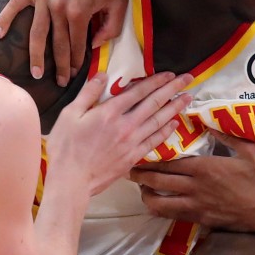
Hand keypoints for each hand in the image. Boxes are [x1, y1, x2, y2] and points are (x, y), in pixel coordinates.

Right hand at [0, 0, 128, 85]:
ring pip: (37, 33)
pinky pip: (15, 5)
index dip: (76, 62)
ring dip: (36, 55)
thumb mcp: (120, 2)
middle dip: (59, 66)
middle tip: (59, 82)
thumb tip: (94, 45)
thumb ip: (111, 27)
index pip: (76, 46)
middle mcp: (58, 7)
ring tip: (35, 72)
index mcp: (79, 13)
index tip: (75, 75)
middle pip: (57, 44)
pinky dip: (5, 19)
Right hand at [47, 73, 192, 195]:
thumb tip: (102, 74)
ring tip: (187, 98)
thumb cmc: (65, 147)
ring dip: (175, 108)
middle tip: (188, 79)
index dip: (155, 81)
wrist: (71, 181)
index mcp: (109, 112)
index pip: (138, 91)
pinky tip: (174, 123)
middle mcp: (126, 125)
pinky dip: (166, 131)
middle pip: (154, 103)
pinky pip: (155, 141)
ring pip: (159, 121)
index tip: (169, 74)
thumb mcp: (69, 115)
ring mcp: (132, 142)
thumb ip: (88, 93)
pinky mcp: (134, 157)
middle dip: (172, 89)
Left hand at [130, 130, 254, 237]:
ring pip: (160, 204)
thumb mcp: (250, 151)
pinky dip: (161, 210)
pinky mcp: (200, 220)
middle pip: (158, 183)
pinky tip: (158, 204)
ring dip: (147, 196)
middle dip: (140, 177)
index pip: (169, 163)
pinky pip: (173, 216)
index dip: (150, 160)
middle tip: (129, 171)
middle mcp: (195, 188)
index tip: (138, 154)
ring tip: (142, 189)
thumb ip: (228, 136)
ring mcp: (196, 206)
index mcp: (206, 168)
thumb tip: (209, 123)